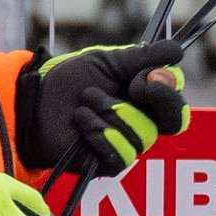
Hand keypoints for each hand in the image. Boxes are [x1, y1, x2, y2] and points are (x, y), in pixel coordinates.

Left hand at [17, 41, 190, 177]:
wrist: (38, 101)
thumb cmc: (72, 80)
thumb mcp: (109, 61)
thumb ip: (143, 57)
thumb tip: (178, 50)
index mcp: (147, 100)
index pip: (177, 100)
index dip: (169, 89)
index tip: (149, 75)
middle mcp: (143, 124)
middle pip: (173, 121)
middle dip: (158, 101)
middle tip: (134, 87)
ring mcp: (127, 145)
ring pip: (142, 134)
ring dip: (111, 110)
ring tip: (86, 99)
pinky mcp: (109, 164)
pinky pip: (121, 153)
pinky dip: (99, 132)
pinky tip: (81, 119)